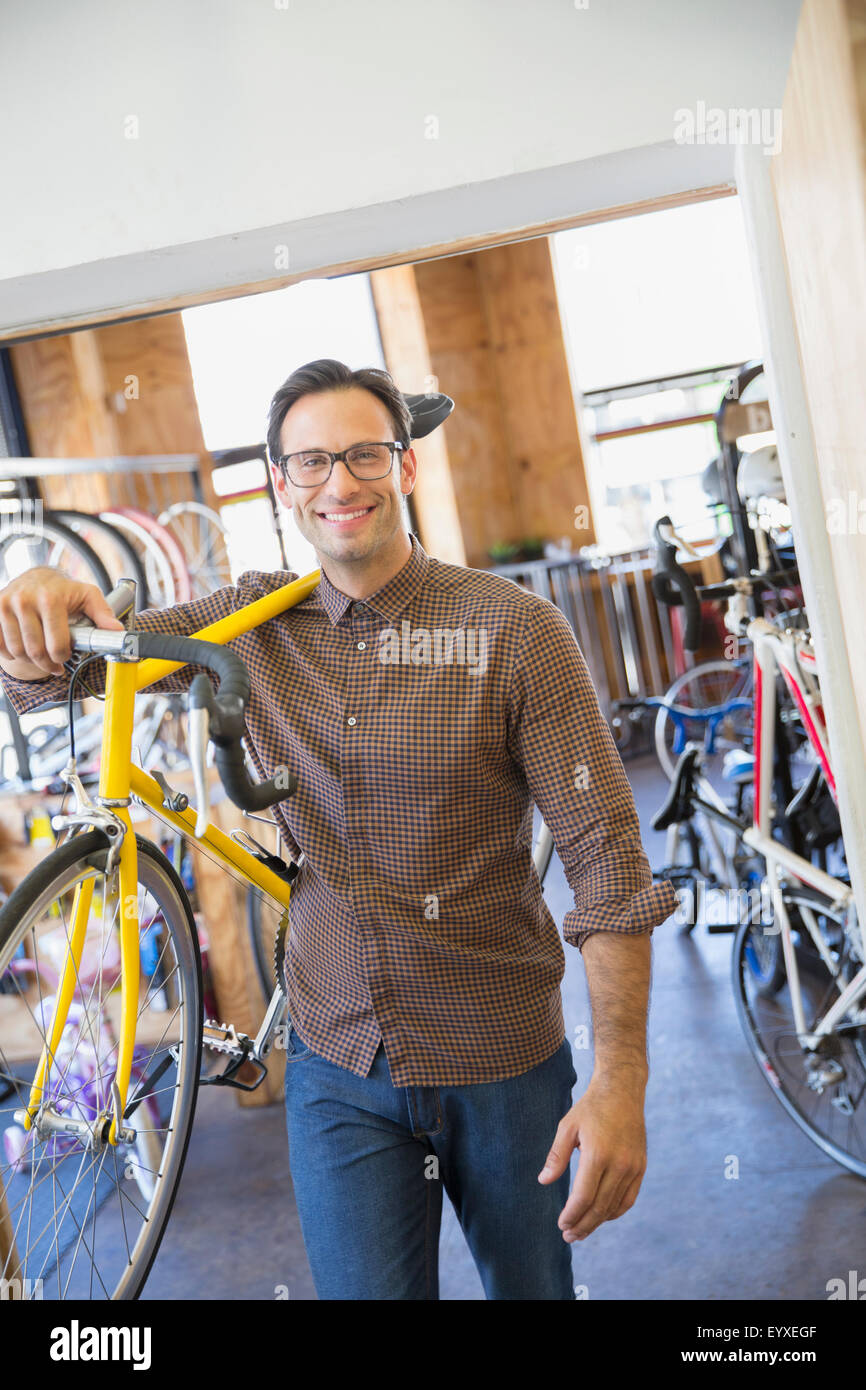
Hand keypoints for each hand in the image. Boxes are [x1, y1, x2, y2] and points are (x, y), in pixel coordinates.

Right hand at [0, 568, 123, 679]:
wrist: (37, 576)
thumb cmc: (65, 590)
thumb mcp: (88, 596)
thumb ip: (103, 613)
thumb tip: (118, 631)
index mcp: (50, 599)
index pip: (56, 645)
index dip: (62, 657)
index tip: (64, 657)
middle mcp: (25, 600)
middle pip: (35, 651)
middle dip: (47, 663)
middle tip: (54, 664)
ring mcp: (6, 604)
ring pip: (16, 651)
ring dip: (29, 660)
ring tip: (40, 655)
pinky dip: (10, 653)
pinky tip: (22, 648)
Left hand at [538, 1074, 646, 1241]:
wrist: (622, 1091)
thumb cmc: (590, 1108)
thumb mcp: (567, 1127)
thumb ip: (556, 1156)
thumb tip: (543, 1181)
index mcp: (598, 1154)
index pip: (584, 1196)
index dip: (572, 1215)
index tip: (561, 1224)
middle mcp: (619, 1164)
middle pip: (599, 1207)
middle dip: (582, 1225)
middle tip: (568, 1236)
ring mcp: (633, 1167)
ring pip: (614, 1206)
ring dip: (597, 1222)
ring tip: (581, 1230)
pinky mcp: (641, 1167)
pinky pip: (628, 1198)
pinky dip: (615, 1211)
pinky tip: (602, 1216)